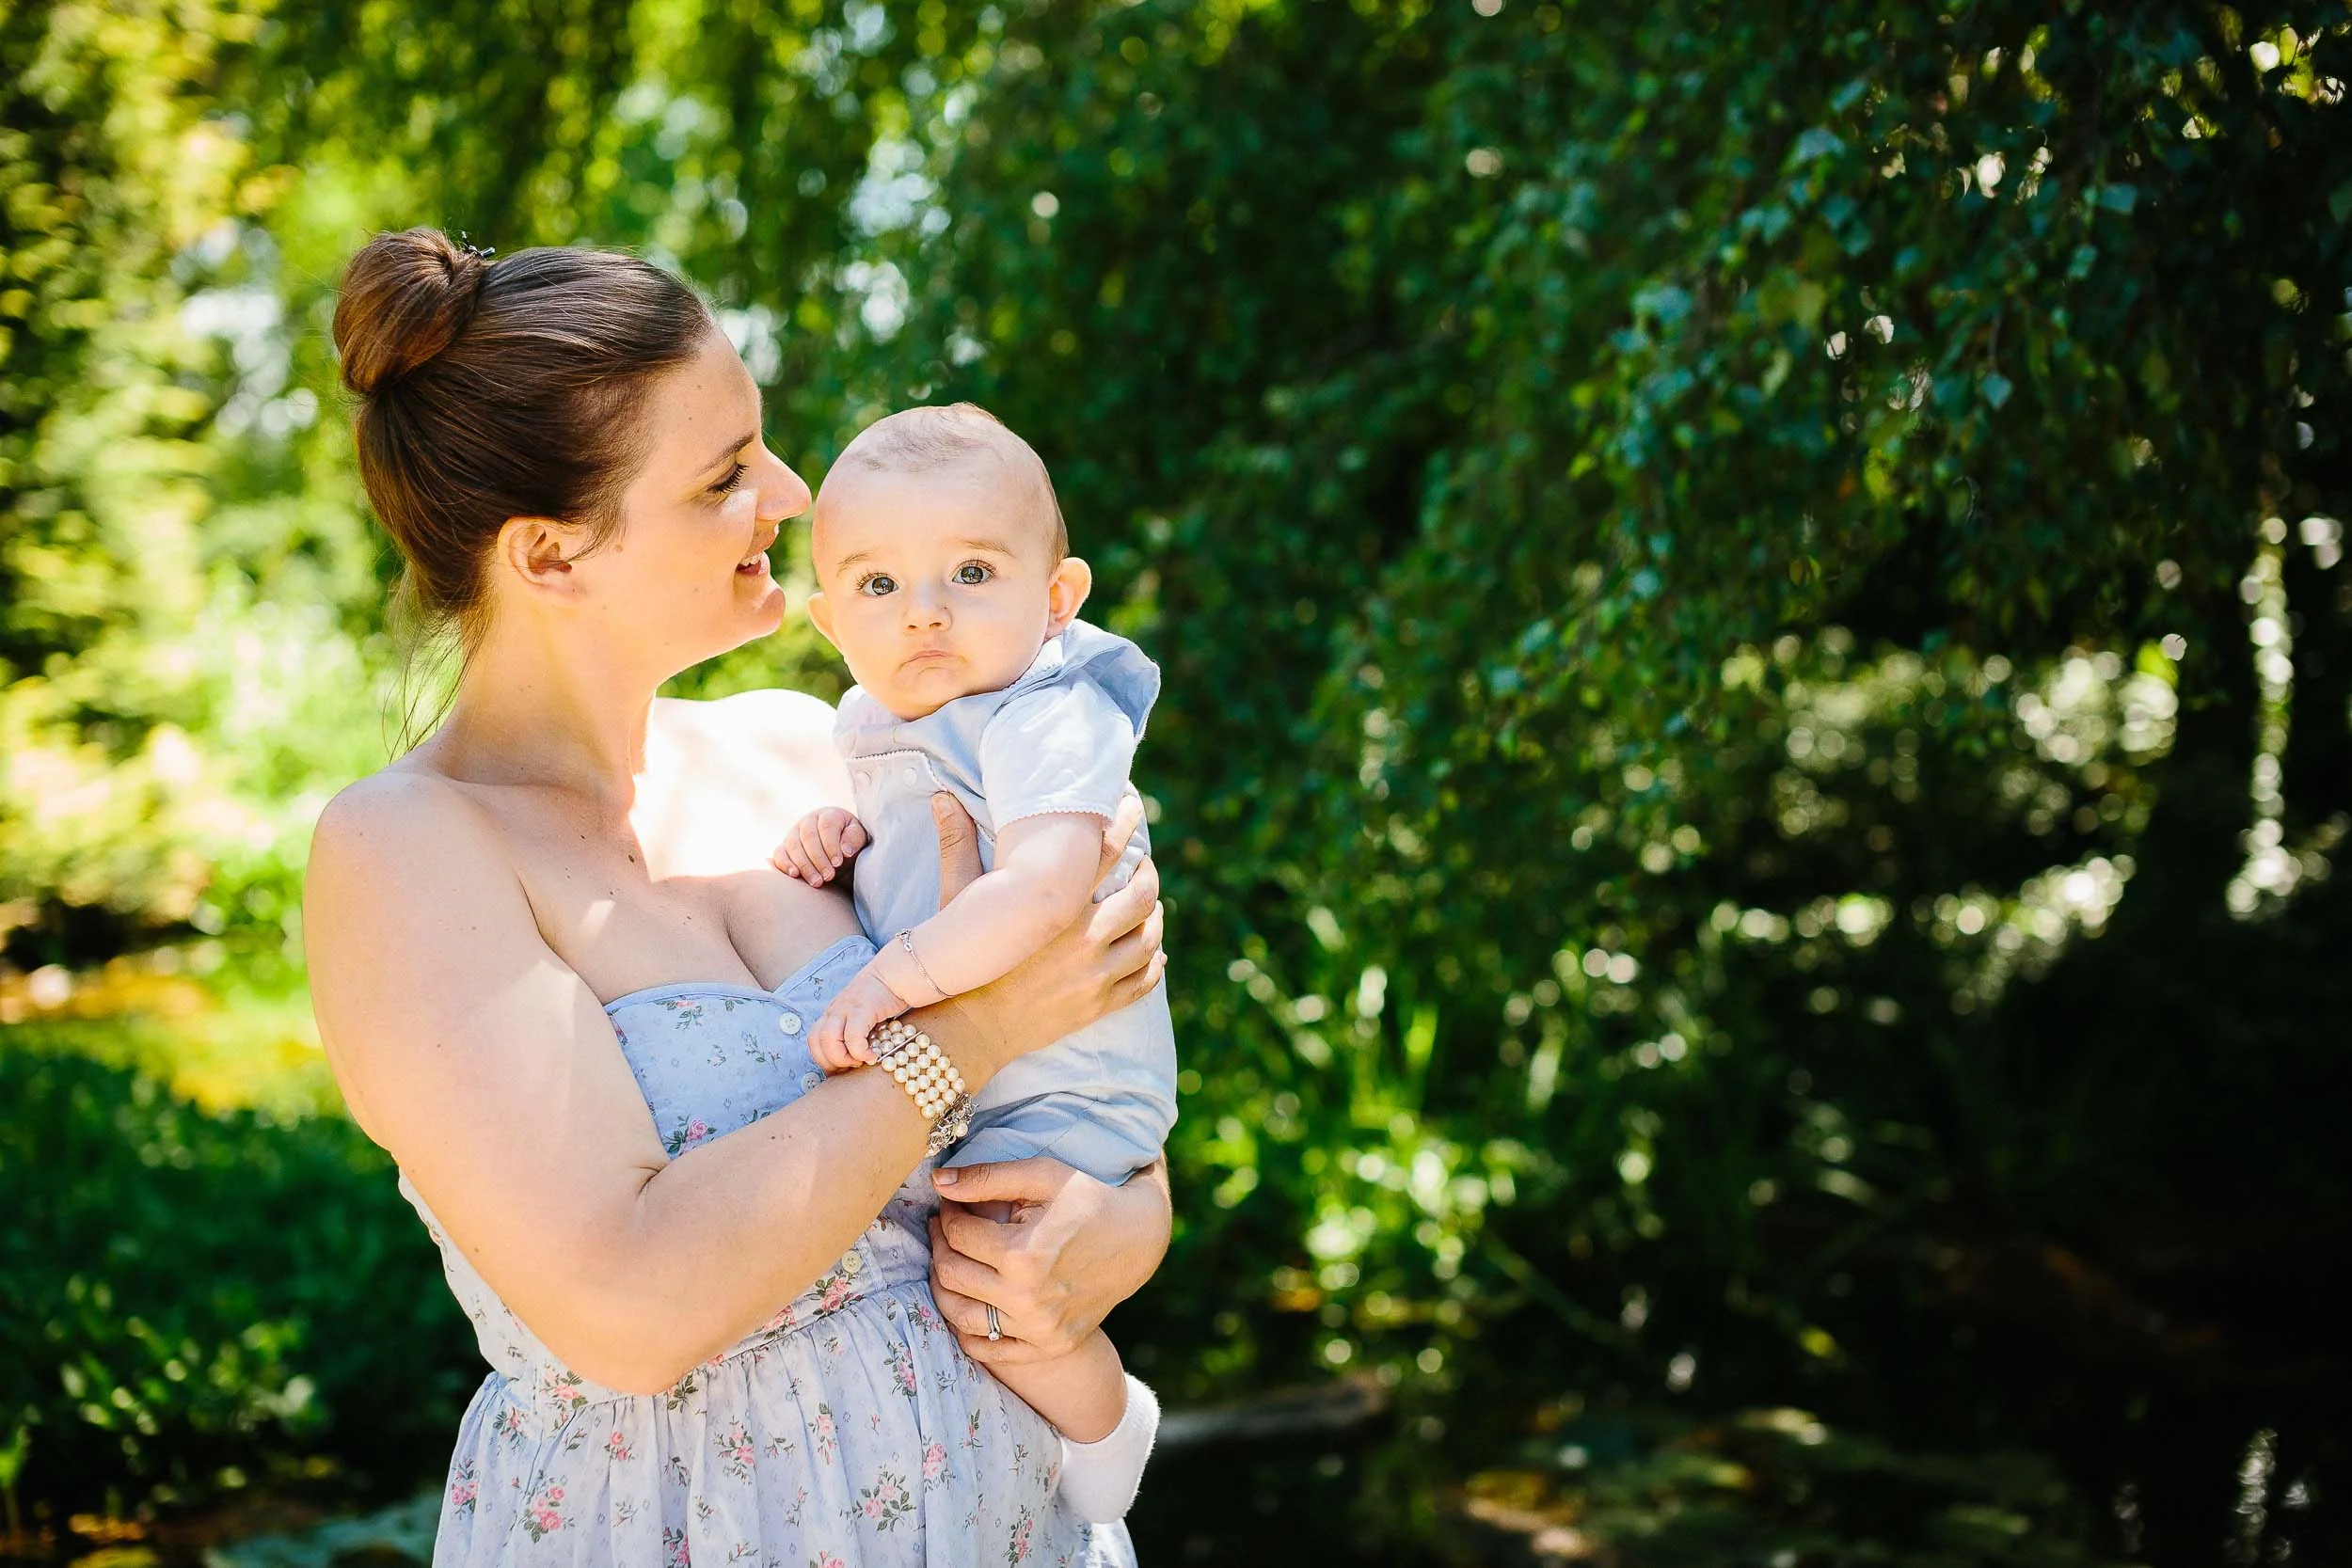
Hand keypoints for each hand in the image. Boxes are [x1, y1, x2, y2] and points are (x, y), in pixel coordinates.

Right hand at [773, 806, 868, 884]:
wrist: (839, 848)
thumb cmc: (851, 842)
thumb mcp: (859, 837)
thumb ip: (854, 839)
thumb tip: (845, 851)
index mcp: (828, 815)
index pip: (826, 827)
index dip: (831, 845)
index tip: (838, 863)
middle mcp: (808, 821)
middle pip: (809, 837)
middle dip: (818, 859)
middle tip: (829, 876)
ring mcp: (794, 833)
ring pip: (794, 846)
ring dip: (804, 865)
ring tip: (817, 882)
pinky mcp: (784, 847)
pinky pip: (779, 854)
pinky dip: (784, 864)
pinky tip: (794, 875)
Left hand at [808, 963, 908, 1069]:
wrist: (895, 975)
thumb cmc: (882, 1001)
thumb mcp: (860, 1016)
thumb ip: (851, 1032)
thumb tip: (853, 1059)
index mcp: (831, 1014)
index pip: (813, 1041)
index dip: (823, 1060)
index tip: (841, 1070)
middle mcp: (834, 1010)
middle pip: (816, 1041)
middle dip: (831, 1062)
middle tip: (850, 1068)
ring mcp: (846, 1008)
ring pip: (828, 1039)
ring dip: (842, 1058)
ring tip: (860, 1062)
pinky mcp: (862, 1009)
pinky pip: (853, 1037)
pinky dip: (860, 1052)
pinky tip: (872, 1056)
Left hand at [925, 1156, 1171, 1365]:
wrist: (1138, 1241)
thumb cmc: (1088, 1200)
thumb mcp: (1044, 1176)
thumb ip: (988, 1177)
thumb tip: (937, 1182)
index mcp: (1024, 1254)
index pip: (957, 1234)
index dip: (946, 1214)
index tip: (949, 1204)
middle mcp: (1027, 1299)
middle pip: (951, 1274)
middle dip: (938, 1246)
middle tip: (944, 1228)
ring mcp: (1037, 1329)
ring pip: (957, 1314)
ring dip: (943, 1285)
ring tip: (950, 1260)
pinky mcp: (1046, 1346)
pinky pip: (983, 1347)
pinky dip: (965, 1327)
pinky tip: (969, 1298)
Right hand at [932, 793, 1163, 1074]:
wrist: (965, 1030)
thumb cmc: (962, 962)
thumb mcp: (959, 901)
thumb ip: (958, 846)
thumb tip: (941, 797)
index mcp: (1057, 905)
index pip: (1108, 852)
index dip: (1126, 823)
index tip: (1130, 809)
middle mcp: (1084, 937)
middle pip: (1143, 897)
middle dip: (1149, 876)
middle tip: (1145, 867)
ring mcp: (1095, 975)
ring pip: (1148, 940)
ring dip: (1155, 919)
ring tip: (1151, 909)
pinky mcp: (1097, 1005)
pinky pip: (1143, 981)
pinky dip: (1154, 963)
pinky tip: (1154, 953)